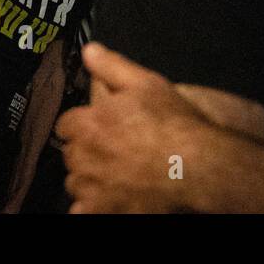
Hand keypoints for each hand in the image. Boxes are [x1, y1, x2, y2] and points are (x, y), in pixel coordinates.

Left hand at [56, 43, 212, 212]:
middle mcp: (85, 157)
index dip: (81, 124)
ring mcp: (94, 188)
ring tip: (114, 173)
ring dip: (88, 178)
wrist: (198, 166)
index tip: (97, 125)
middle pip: (70, 154)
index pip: (65, 124)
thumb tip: (89, 50)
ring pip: (75, 183)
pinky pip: (81, 212)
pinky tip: (107, 198)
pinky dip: (88, 207)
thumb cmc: (174, 124)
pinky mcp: (105, 212)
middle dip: (85, 150)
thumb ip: (111, 66)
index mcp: (89, 123)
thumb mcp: (145, 82)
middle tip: (111, 148)